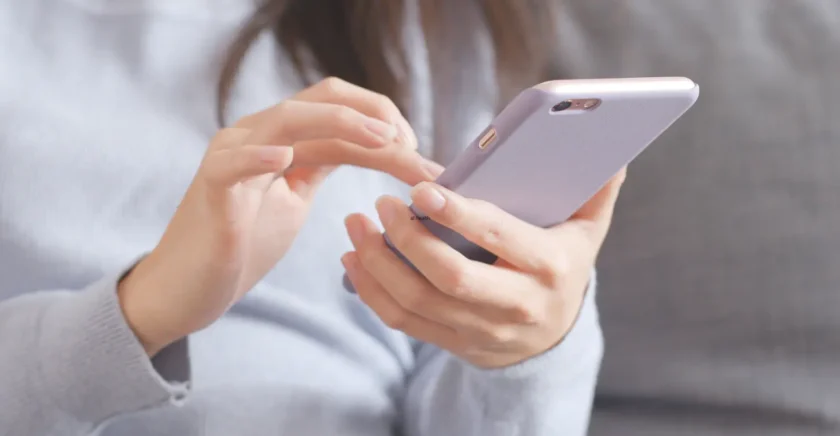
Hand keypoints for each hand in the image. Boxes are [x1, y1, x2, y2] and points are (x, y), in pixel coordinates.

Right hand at [118, 77, 443, 355]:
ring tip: (381, 139)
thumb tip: (377, 150)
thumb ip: (322, 166)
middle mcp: (257, 136)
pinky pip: (231, 163)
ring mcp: (231, 157)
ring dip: (339, 124)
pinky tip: (284, 157)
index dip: (383, 121)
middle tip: (411, 143)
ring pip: (286, 119)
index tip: (419, 152)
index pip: (338, 109)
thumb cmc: (242, 243)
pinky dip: (257, 156)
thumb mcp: (295, 198)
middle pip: (320, 100)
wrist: (189, 288)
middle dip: (374, 116)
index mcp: (282, 139)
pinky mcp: (211, 191)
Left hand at [342, 169, 624, 368]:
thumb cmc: (563, 266)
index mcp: (549, 268)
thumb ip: (595, 190)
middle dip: (406, 238)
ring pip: (416, 301)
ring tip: (355, 224)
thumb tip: (611, 150)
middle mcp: (515, 305)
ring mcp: (481, 330)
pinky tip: (355, 259)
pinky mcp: (453, 343)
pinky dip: (371, 291)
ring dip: (377, 263)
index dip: (457, 214)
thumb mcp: (587, 230)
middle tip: (381, 202)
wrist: (552, 339)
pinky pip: (403, 321)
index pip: (497, 238)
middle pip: (448, 276)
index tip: (421, 189)